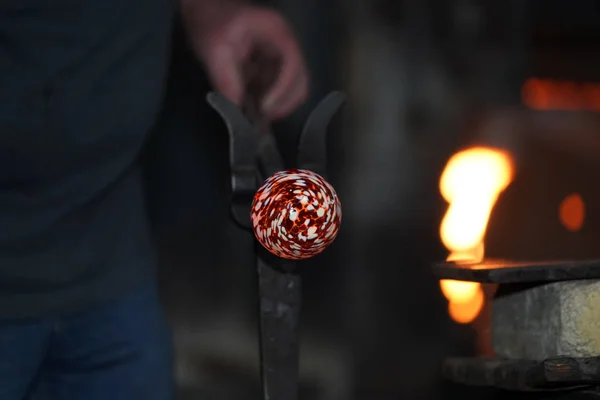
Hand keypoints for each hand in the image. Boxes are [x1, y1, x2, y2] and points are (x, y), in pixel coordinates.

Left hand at [183, 2, 308, 119]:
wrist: (206, 13)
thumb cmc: (211, 22)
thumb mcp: (214, 48)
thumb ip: (225, 77)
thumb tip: (236, 107)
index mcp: (277, 33)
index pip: (292, 64)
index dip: (283, 89)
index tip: (264, 107)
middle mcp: (285, 46)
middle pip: (300, 80)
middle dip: (284, 103)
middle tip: (261, 117)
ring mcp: (280, 58)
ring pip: (292, 90)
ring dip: (276, 105)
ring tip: (254, 113)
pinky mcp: (272, 69)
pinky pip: (278, 92)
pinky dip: (267, 103)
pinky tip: (250, 107)